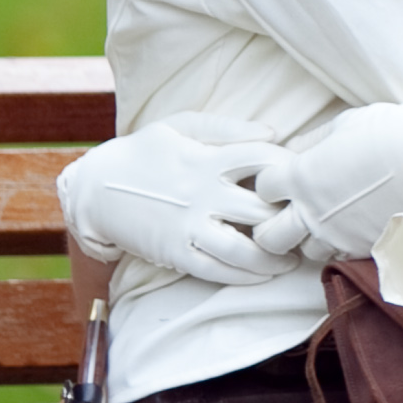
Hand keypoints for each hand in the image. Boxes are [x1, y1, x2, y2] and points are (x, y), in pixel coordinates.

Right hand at [58, 116, 297, 283]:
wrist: (93, 188)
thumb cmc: (143, 152)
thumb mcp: (180, 126)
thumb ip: (227, 127)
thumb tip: (274, 133)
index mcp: (207, 159)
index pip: (264, 159)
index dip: (291, 168)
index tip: (307, 177)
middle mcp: (202, 194)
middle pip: (261, 210)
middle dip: (289, 220)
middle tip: (309, 227)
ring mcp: (188, 226)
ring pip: (243, 250)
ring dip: (273, 259)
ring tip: (291, 259)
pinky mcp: (175, 252)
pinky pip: (216, 270)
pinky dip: (244, 276)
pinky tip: (263, 274)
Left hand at [249, 90, 402, 267]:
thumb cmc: (386, 131)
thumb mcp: (343, 124)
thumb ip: (313, 142)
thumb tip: (295, 149)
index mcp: (300, 177)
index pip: (263, 189)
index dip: (273, 183)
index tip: (287, 179)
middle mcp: (311, 211)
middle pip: (269, 237)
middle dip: (273, 228)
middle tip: (290, 218)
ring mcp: (338, 233)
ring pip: (307, 252)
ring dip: (313, 239)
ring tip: (330, 224)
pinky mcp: (365, 245)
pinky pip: (344, 255)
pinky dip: (345, 245)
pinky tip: (356, 229)